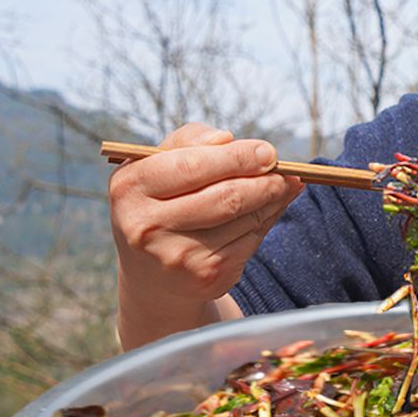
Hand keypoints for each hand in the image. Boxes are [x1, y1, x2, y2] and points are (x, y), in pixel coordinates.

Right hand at [109, 123, 303, 347]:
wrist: (150, 274)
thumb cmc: (158, 203)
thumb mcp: (156, 166)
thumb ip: (188, 142)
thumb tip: (227, 139)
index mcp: (131, 188)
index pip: (193, 166)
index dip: (237, 158)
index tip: (267, 151)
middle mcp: (149, 225)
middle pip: (226, 197)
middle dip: (265, 181)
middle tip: (286, 172)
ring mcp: (179, 256)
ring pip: (245, 219)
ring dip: (273, 200)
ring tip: (284, 186)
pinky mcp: (208, 277)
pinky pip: (250, 241)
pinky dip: (266, 221)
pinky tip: (271, 209)